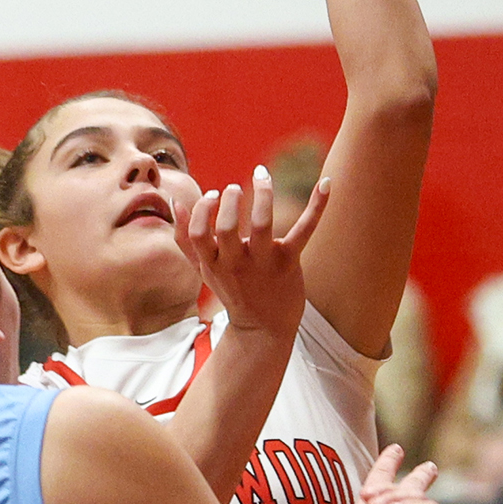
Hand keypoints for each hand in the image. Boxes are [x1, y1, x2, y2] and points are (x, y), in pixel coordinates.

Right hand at [180, 166, 325, 345]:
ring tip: (260, 174)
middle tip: (234, 188)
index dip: (202, 210)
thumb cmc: (232, 290)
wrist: (263, 329)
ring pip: (262, 223)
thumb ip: (185, 239)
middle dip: (229, 200)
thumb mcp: (203, 270)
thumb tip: (176, 203)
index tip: (213, 195)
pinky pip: (304, 230)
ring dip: (262, 193)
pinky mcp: (289, 262)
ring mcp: (264, 263)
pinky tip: (327, 183)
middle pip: (227, 227)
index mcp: (213, 264)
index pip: (199, 233)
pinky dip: (317, 205)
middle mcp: (236, 264)